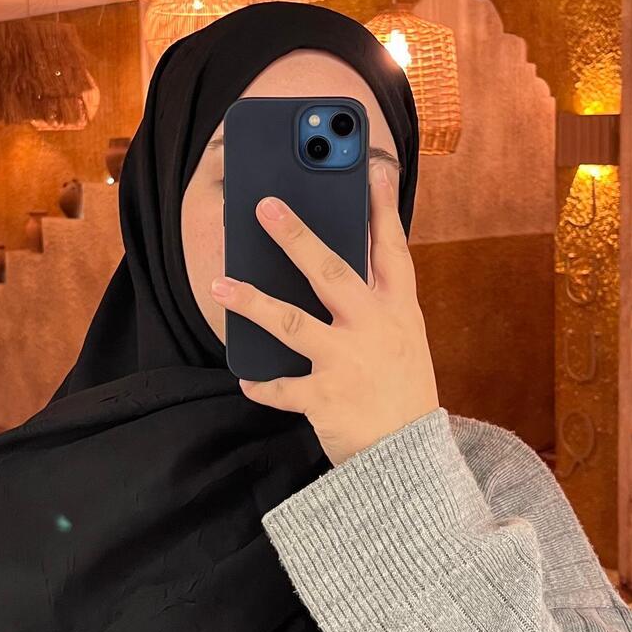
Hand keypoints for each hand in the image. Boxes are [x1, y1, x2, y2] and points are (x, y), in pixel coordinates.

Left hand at [211, 162, 438, 467]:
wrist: (411, 460)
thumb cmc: (402, 390)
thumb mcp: (403, 338)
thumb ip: (376, 300)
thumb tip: (339, 256)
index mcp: (397, 310)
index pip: (391, 250)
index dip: (380, 209)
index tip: (371, 171)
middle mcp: (373, 329)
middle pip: (331, 273)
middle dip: (297, 237)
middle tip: (265, 207)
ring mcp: (347, 362)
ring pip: (292, 323)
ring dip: (253, 302)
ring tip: (220, 285)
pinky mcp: (325, 398)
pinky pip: (282, 386)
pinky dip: (261, 383)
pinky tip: (243, 376)